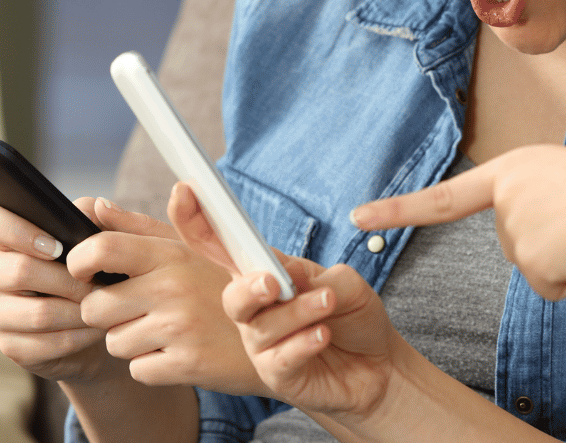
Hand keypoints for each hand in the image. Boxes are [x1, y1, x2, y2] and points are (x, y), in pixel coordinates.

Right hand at [0, 200, 116, 383]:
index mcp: (4, 242)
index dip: (18, 231)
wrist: (90, 326)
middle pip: (21, 270)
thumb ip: (90, 218)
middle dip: (70, 280)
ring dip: (80, 311)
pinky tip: (96, 329)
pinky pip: (47, 342)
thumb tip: (94, 207)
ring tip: (104, 307)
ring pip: (39, 312)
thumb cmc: (86, 275)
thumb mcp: (92, 242)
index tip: (56, 247)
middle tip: (100, 284)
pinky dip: (80, 336)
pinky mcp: (10, 346)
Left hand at [65, 195, 261, 395]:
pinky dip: (151, 366)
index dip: (79, 262)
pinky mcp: (186, 365)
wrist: (279, 334)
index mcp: (170, 254)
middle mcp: (173, 288)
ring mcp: (180, 329)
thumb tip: (93, 206)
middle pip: (95, 307)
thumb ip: (138, 226)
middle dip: (106, 313)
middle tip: (134, 309)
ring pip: (113, 343)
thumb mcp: (190, 247)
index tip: (85, 272)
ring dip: (131, 341)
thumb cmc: (223, 286)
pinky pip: (137, 370)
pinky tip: (175, 351)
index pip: (101, 249)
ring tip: (162, 330)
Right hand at [172, 183, 409, 419]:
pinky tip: (323, 334)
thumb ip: (310, 276)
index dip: (196, 220)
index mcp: (264, 273)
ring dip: (297, 312)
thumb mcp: (343, 282)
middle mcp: (256, 309)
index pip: (222, 246)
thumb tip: (283, 274)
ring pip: (261, 328)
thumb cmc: (353, 316)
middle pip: (232, 297)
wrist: (379, 365)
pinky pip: (279, 359)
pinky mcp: (278, 374)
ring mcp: (263, 344)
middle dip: (249, 287)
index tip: (186, 190)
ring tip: (329, 302)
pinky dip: (303, 343)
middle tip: (274, 282)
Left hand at [351, 144, 565, 299]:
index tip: (356, 216)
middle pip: (516, 246)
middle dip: (554, 244)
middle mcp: (503, 196)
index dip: (399, 208)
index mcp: (510, 170)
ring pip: (537, 267)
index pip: (444, 197)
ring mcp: (512, 229)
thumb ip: (538, 207)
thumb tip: (536, 254)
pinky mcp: (530, 260)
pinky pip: (551, 288)